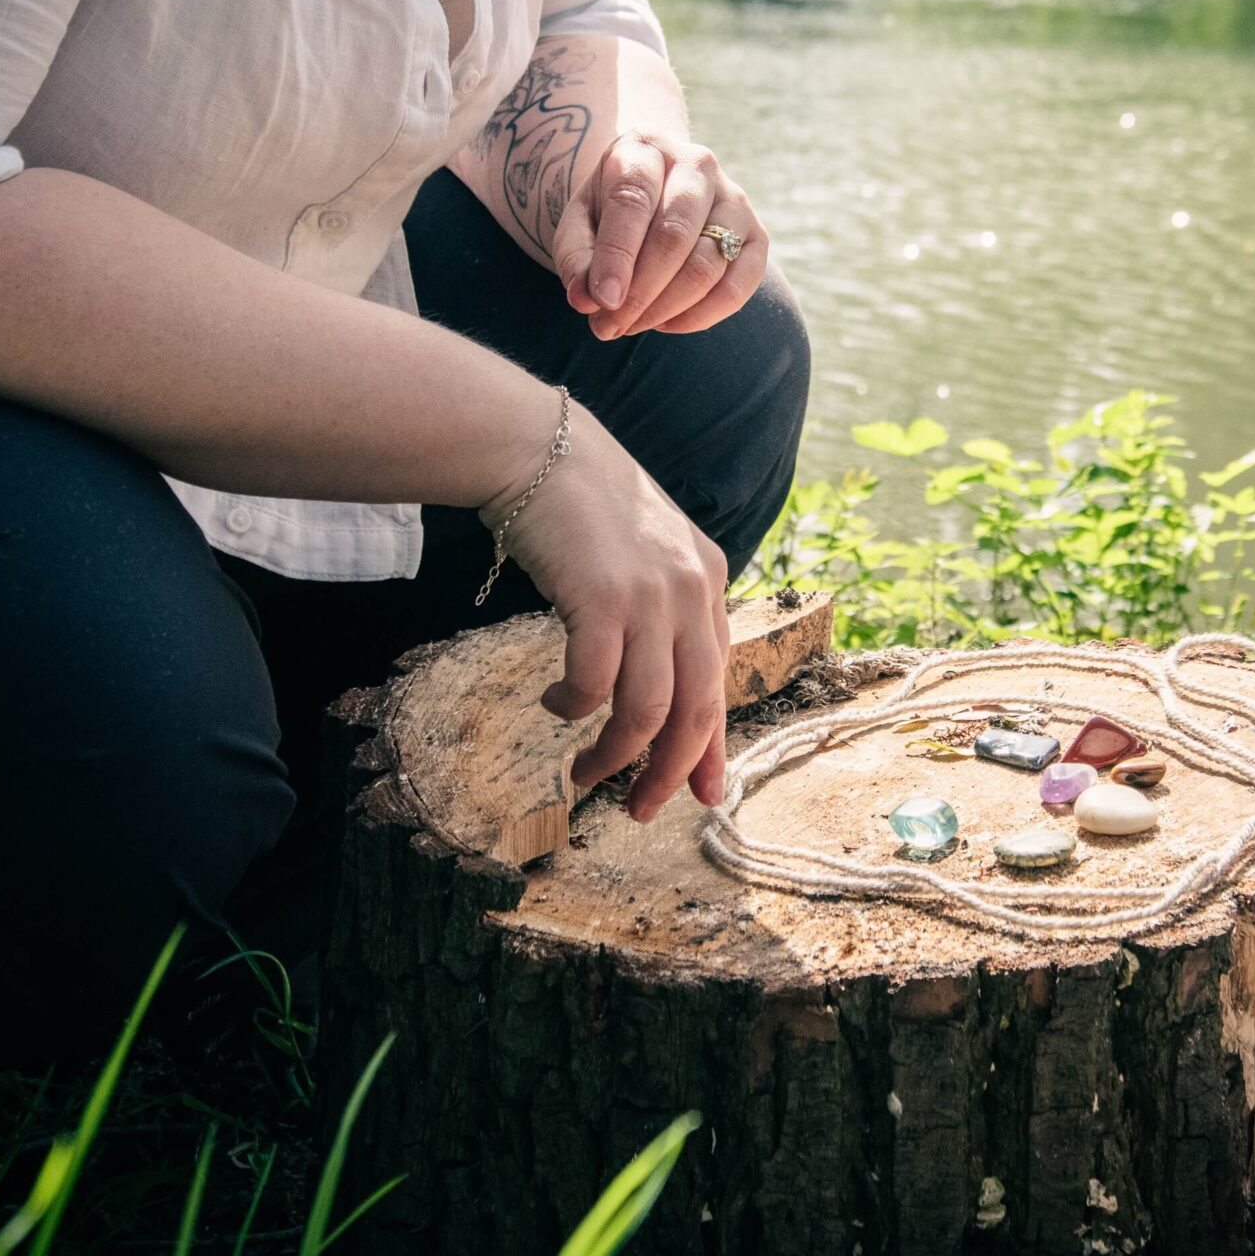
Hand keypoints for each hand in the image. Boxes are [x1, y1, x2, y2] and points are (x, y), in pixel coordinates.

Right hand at [487, 397, 731, 819]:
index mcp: (709, 581)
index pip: (720, 682)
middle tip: (637, 808)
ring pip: (649, 710)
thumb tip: (655, 684)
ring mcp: (651, 594)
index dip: (712, 746)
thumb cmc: (579, 504)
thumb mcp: (644, 555)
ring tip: (585, 772)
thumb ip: (661, 609)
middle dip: (669, 771)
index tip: (704, 794)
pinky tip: (552, 704)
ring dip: (614, 755)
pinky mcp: (602, 598)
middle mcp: (692, 591)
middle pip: (697, 708)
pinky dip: (573, 709)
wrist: (534, 447)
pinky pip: (595, 684)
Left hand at [554, 129, 769, 339]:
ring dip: (665, 309)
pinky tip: (666, 323)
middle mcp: (697, 165)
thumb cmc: (612, 211)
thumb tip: (586, 300)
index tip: (602, 301)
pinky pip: (738, 286)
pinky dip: (700, 316)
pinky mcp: (756, 236)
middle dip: (640, 292)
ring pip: (707, 265)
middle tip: (609, 326)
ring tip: (630, 326)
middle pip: (674, 236)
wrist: (657, 192)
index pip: (633, 199)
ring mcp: (734, 199)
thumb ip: (576, 258)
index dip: (617, 255)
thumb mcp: (579, 223)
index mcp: (645, 148)